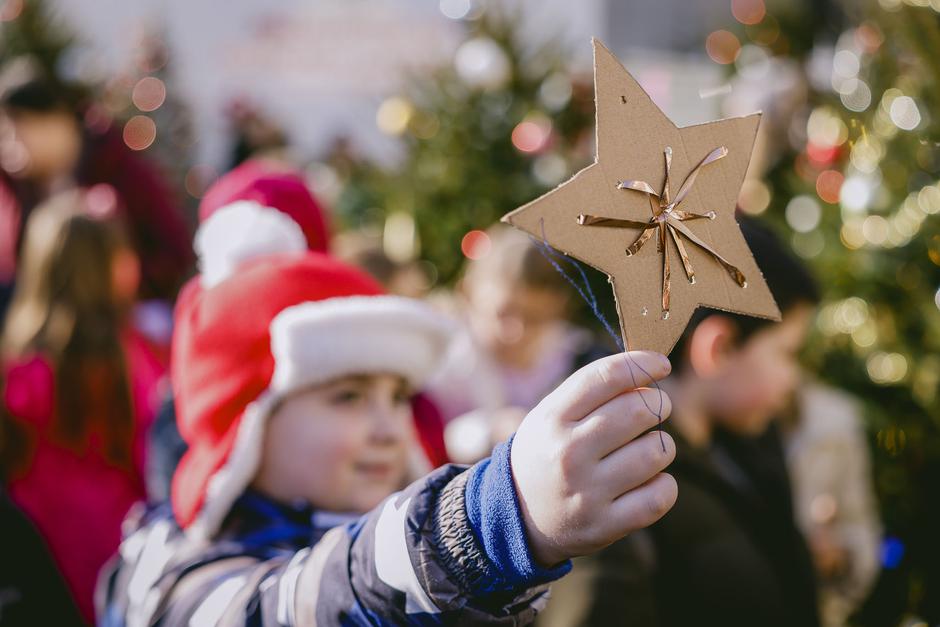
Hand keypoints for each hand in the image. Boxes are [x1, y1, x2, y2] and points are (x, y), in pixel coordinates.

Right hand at [510, 351, 676, 566]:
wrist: (517, 518)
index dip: (641, 364)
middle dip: (657, 405)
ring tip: (647, 449)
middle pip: (638, 411)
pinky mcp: (605, 525)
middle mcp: (568, 454)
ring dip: (661, 446)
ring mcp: (587, 493)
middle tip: (655, 409)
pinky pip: (659, 496)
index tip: (661, 365)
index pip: (606, 378)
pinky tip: (650, 481)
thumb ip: (592, 392)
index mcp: (552, 420)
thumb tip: (648, 372)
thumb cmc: (546, 454)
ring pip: (656, 452)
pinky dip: (664, 484)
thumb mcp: (551, 416)